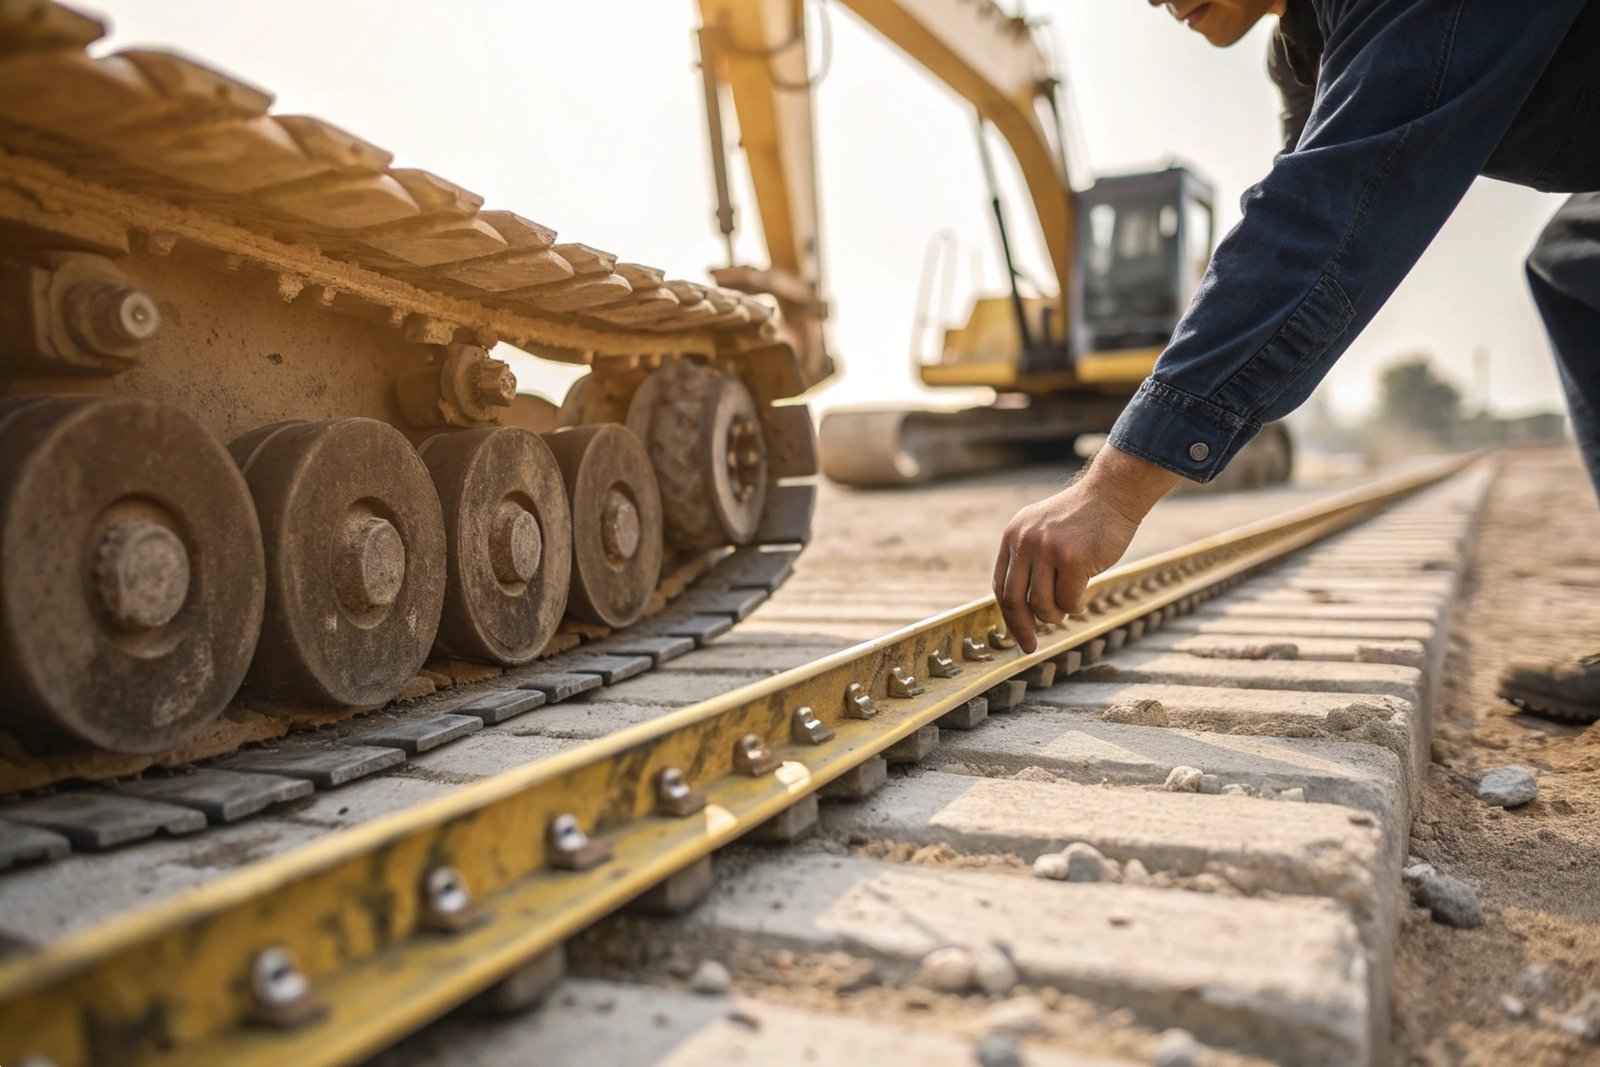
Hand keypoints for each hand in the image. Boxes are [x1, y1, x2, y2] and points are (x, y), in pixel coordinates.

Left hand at [992, 445, 1179, 652]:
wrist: (1111, 494)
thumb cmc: (1081, 519)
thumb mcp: (1042, 530)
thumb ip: (1028, 560)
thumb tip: (1022, 610)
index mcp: (1013, 536)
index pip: (1000, 586)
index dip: (1008, 615)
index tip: (1017, 635)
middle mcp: (1025, 542)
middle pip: (1014, 599)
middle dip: (1023, 628)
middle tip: (1032, 645)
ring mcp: (1048, 550)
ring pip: (1042, 604)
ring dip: (1055, 615)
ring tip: (1066, 609)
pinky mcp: (1073, 558)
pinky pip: (1068, 601)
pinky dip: (1075, 607)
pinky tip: (1081, 598)